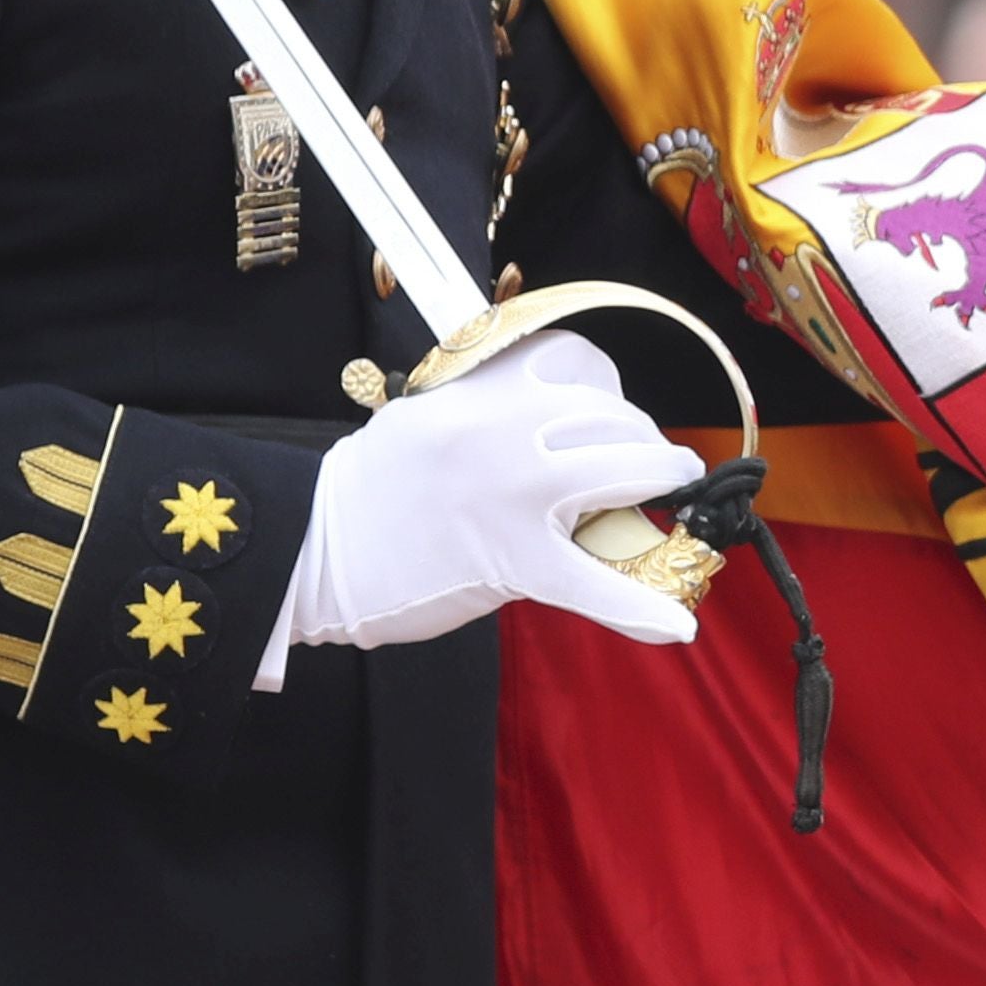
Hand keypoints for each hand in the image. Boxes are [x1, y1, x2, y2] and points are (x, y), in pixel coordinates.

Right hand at [275, 335, 697, 664]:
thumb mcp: (424, 417)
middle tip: (650, 459)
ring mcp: (513, 492)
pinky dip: (638, 608)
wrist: (310, 548)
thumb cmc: (367, 490)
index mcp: (478, 390)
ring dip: (660, 477)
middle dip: (639, 436)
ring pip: (621, 470)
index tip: (610, 411)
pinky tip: (676, 625)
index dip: (605, 387)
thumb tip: (551, 421)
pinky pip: (592, 584)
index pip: (571, 360)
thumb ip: (488, 410)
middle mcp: (503, 429)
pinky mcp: (512, 559)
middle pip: (608, 415)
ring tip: (673, 487)